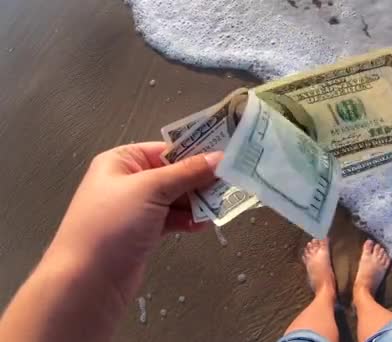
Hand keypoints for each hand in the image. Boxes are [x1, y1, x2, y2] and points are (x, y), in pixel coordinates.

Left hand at [49, 142, 221, 301]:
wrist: (87, 281)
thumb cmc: (113, 225)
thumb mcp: (151, 189)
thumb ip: (188, 172)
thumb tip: (219, 157)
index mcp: (121, 161)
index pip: (166, 149)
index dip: (195, 152)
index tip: (225, 157)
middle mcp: (128, 181)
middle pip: (174, 173)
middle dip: (198, 181)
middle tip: (225, 186)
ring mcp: (135, 208)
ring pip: (175, 197)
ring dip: (195, 203)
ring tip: (215, 209)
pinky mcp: (143, 231)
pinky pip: (172, 218)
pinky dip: (186, 220)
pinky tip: (201, 225)